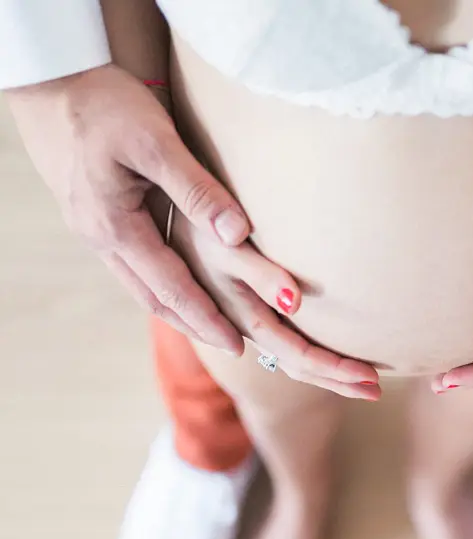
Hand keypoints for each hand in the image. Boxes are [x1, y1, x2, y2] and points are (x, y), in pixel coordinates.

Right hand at [5, 65, 257, 353]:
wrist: (47, 74)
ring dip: (175, 307)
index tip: (237, 345)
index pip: (171, 288)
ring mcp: (90, 226)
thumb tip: (240, 236)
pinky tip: (175, 280)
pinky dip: (158, 281)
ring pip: (138, 282)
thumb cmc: (102, 101)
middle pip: (153, 297)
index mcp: (114, 226)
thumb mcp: (155, 142)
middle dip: (193, 324)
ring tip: (208, 324)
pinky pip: (130, 261)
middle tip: (232, 346)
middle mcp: (98, 236)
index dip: (207, 319)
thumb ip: (198, 190)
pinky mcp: (90, 211)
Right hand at [168, 210, 381, 400]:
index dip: (334, 370)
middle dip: (335, 378)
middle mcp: (233, 321)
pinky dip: (304, 349)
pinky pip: (272, 335)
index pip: (296, 355)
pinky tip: (318, 350)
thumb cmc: (190, 220)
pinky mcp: (228, 296)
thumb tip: (295, 302)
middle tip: (377, 392)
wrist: (133, 194)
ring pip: (283, 353)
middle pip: (293, 362)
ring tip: (362, 379)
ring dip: (324, 368)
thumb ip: (257, 272)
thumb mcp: (222, 243)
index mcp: (236, 315)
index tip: (373, 380)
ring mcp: (229, 311)